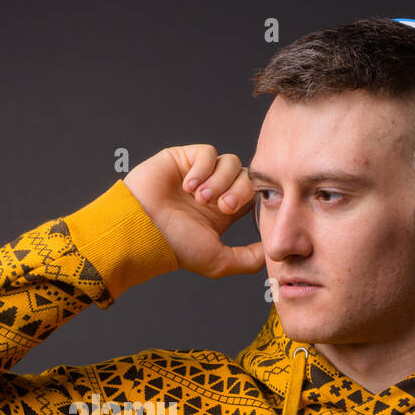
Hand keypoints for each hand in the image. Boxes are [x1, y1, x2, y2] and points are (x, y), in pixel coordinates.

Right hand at [123, 144, 262, 278]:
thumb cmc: (175, 248)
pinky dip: (202, 169)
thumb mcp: (218, 261)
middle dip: (237, 190)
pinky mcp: (184, 158)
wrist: (143, 230)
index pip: (252, 194)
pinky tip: (188, 186)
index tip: (234, 211)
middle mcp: (213, 191)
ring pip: (230, 162)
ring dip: (218, 181)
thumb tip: (271, 253)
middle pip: (245, 176)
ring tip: (199, 198)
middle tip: (221, 206)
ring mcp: (199, 174)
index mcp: (223, 212)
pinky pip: (208, 153)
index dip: (251, 198)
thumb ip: (248, 259)